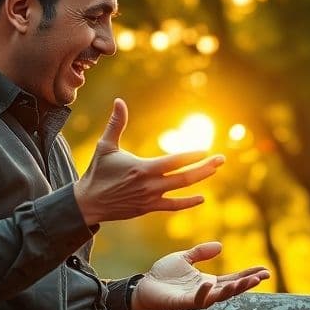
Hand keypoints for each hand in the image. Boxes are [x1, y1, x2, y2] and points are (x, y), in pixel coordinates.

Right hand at [74, 99, 224, 224]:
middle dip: (205, 167)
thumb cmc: (96, 172)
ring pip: (181, 190)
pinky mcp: (148, 208)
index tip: (206, 149)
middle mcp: (150, 184)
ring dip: (200, 179)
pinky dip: (188, 202)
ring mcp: (151, 198)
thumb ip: (116, 124)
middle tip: (221, 159)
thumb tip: (119, 101)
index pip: (173, 161)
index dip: (191, 156)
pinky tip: (202, 198)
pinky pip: (173, 206)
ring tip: (215, 170)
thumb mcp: (105, 146)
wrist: (88, 203)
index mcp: (142, 168)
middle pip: (184, 177)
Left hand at [133, 242, 269, 309]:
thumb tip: (220, 246)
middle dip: (246, 284)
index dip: (248, 275)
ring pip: (218, 297)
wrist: (144, 286)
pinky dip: (204, 293)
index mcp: (207, 282)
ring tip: (246, 281)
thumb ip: (201, 252)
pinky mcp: (182, 304)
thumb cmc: (163, 274)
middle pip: (231, 289)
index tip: (265, 270)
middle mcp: (205, 292)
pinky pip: (197, 301)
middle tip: (262, 277)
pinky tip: (209, 284)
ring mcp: (194, 299)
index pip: (232, 279)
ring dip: (232, 290)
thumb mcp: (184, 258)